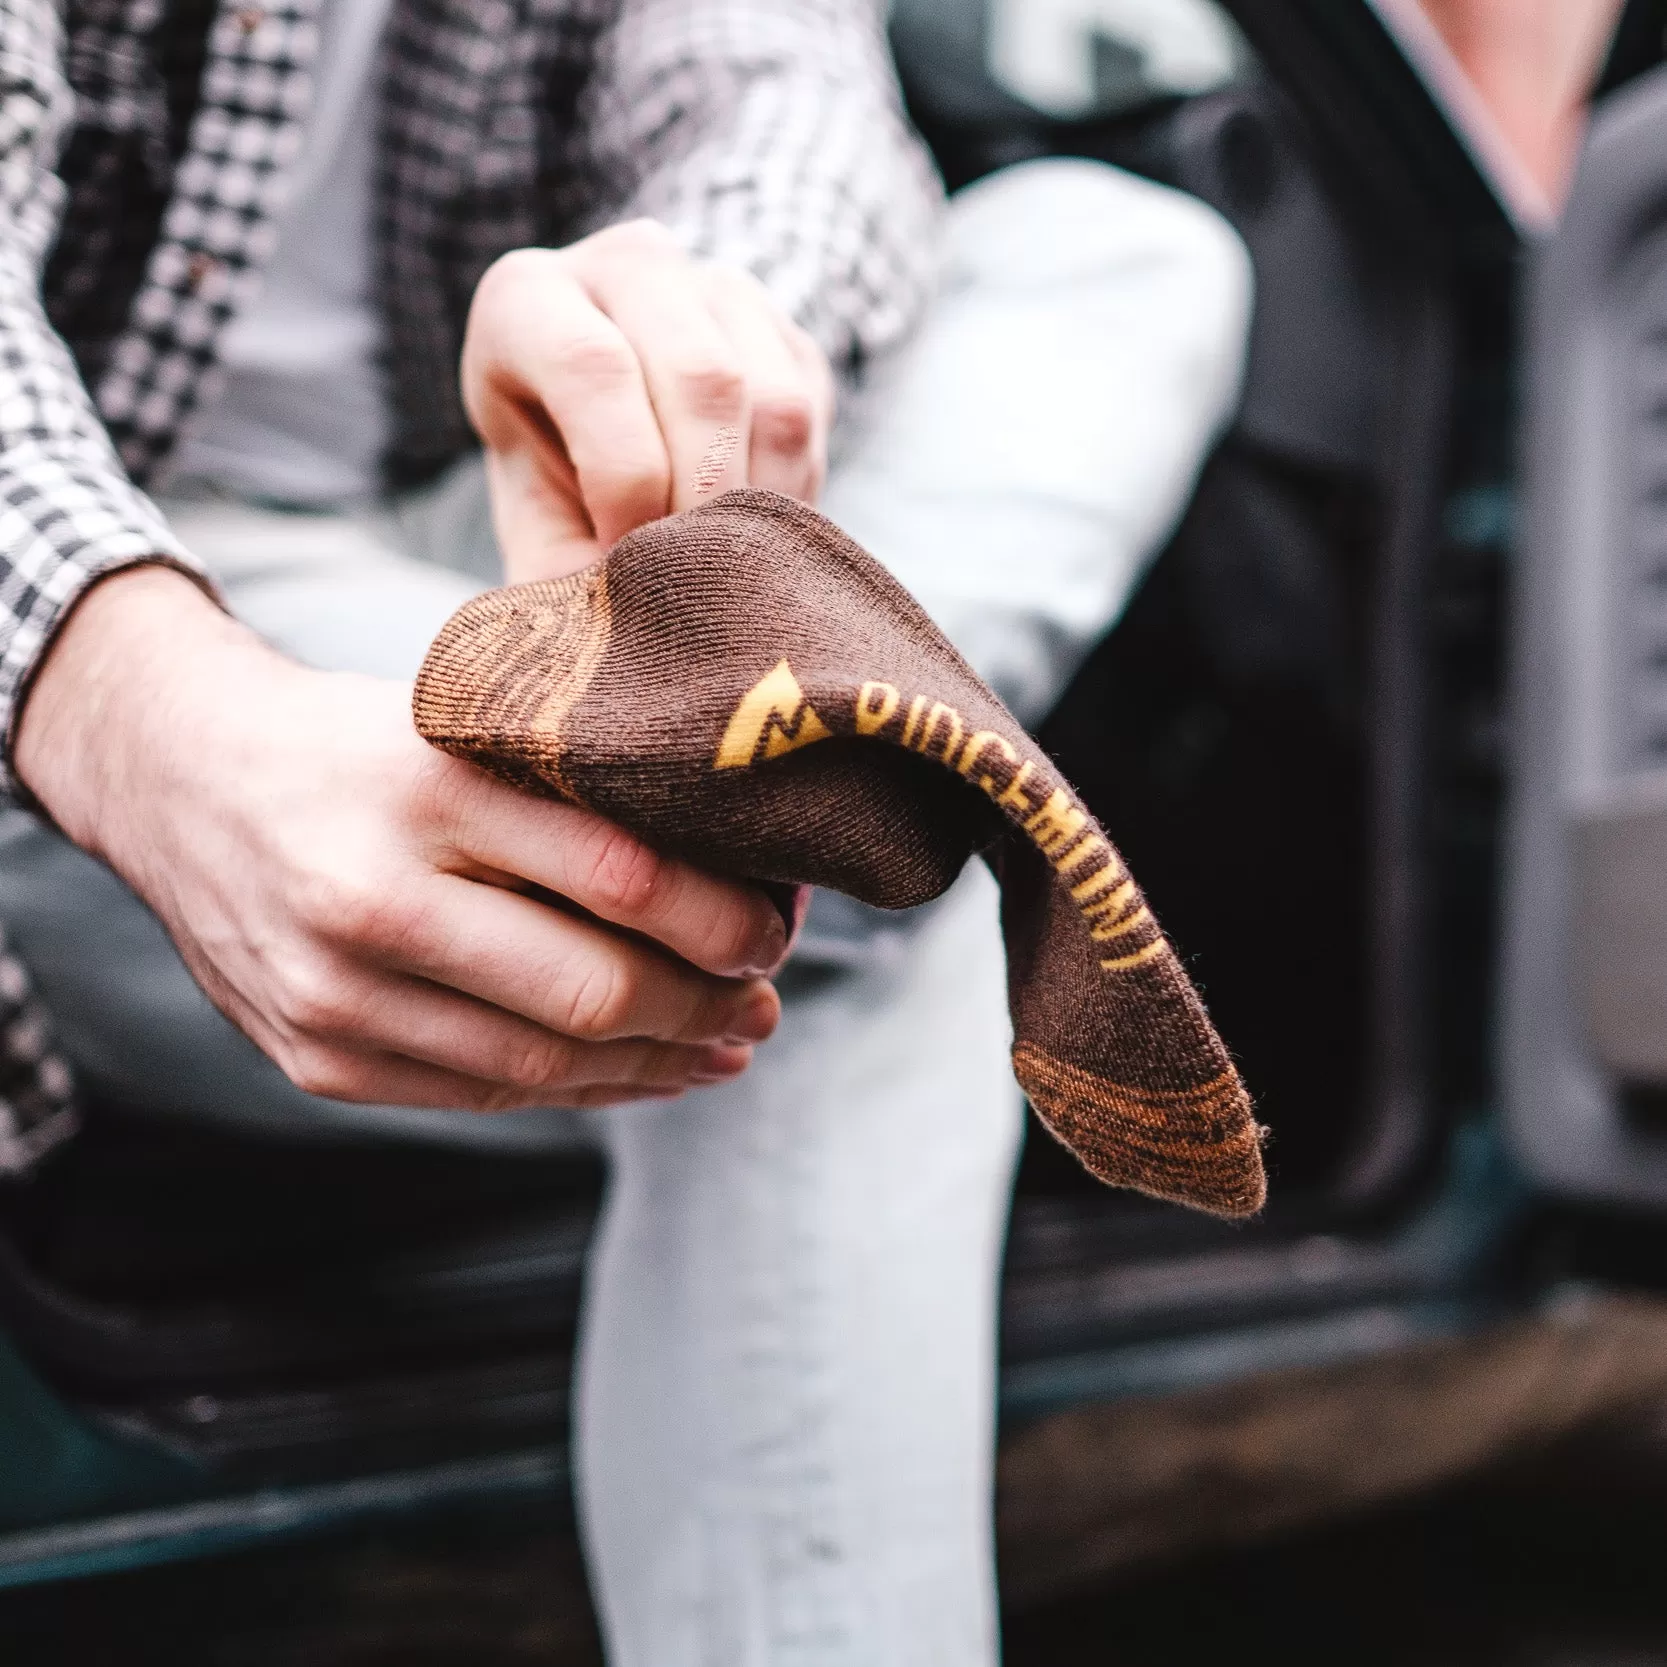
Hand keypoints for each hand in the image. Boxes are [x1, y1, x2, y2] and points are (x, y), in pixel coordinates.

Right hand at [15, 568, 785, 1110]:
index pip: (621, 876)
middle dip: (707, 1009)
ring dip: (658, 1066)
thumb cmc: (356, 744)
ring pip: (544, 1062)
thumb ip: (573, 790)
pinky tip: (640, 1074)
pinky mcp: (318, 1059)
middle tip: (767, 1001)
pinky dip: (579, 1090)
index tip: (776, 928)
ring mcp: (336, 993)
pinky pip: (484, 1096)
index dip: (724, 921)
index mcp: (423, 785)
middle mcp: (372, 895)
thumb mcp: (461, 724)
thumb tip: (730, 873)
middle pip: (592, 990)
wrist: (182, 783)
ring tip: (727, 1046)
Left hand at [461, 219, 836, 582]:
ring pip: (774, 398)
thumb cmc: (560, 492)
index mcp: (527, 300)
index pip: (594, 367)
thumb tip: (597, 639)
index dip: (624, 477)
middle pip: (700, 377)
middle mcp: (626, 265)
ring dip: (759, 504)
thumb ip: (555, 576)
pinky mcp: (787, 333)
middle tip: (693, 575)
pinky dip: (793, 493)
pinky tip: (755, 530)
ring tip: (725, 563)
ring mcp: (717, 288)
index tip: (626, 555)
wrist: (611, 438)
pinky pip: (815, 418)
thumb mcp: (534, 527)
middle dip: (705, 498)